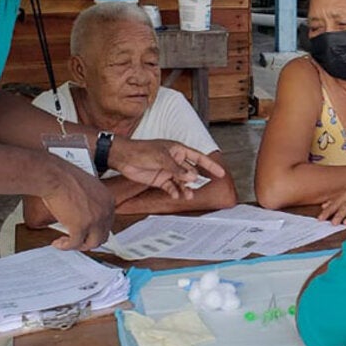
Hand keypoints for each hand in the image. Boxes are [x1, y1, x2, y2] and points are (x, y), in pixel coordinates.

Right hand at [39, 160, 113, 250]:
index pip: (107, 223)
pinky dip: (65, 246)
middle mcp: (105, 211)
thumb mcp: (86, 189)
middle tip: (76, 240)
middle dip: (88, 241)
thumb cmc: (65, 178)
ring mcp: (94, 220)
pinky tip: (57, 243)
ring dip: (78, 246)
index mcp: (108, 200)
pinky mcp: (80, 227)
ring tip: (66, 242)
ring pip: (92, 243)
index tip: (85, 233)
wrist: (55, 176)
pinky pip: (75, 244)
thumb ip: (91, 202)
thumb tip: (84, 215)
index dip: (95, 231)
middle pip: (102, 236)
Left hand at [111, 139, 226, 199]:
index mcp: (178, 150)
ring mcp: (168, 170)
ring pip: (182, 181)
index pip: (198, 157)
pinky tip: (177, 195)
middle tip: (203, 188)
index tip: (221, 173)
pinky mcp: (160, 179)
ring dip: (186, 188)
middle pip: (191, 171)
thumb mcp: (162, 158)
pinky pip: (171, 187)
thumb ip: (177, 169)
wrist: (124, 157)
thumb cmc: (142, 150)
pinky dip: (175, 191)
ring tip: (188, 196)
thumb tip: (193, 177)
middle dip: (196, 180)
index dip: (210, 165)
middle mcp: (175, 160)